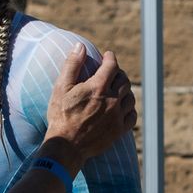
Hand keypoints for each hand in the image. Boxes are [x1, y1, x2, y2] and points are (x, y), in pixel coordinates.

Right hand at [44, 45, 134, 166]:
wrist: (66, 146)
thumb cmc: (60, 116)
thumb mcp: (61, 87)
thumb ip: (72, 65)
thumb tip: (80, 46)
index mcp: (98, 87)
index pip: (112, 65)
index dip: (110, 58)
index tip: (107, 56)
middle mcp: (111, 100)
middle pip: (124, 80)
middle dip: (118, 73)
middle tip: (111, 72)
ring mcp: (117, 116)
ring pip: (130, 98)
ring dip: (125, 91)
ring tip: (117, 89)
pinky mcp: (119, 130)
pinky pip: (132, 116)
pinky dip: (129, 109)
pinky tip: (122, 108)